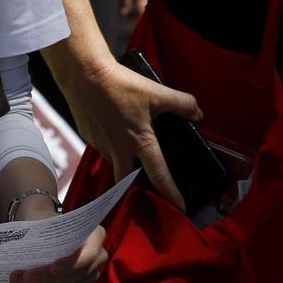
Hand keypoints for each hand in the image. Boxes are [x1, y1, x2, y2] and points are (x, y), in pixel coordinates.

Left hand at [10, 224, 108, 282]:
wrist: (42, 226)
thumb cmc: (45, 221)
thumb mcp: (43, 220)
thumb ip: (41, 234)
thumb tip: (26, 250)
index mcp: (95, 235)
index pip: (89, 255)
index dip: (71, 264)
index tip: (52, 268)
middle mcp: (98, 256)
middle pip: (76, 275)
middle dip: (48, 278)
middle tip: (24, 276)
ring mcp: (89, 274)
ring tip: (18, 280)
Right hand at [58, 58, 201, 207]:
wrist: (84, 75)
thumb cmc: (120, 85)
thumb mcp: (156, 92)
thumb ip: (182, 103)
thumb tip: (198, 113)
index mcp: (139, 142)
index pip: (159, 175)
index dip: (171, 193)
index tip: (180, 207)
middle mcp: (119, 150)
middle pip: (127, 180)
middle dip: (136, 187)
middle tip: (146, 185)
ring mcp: (101, 145)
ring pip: (115, 162)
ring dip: (125, 162)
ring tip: (131, 148)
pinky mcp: (89, 137)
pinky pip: (103, 148)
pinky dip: (112, 145)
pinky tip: (114, 129)